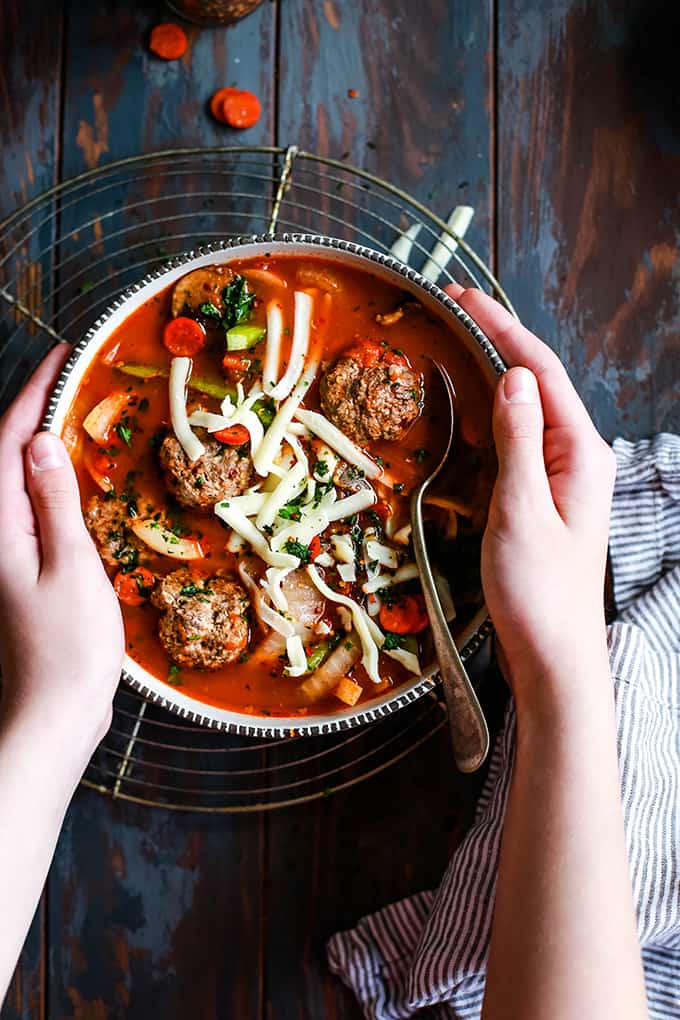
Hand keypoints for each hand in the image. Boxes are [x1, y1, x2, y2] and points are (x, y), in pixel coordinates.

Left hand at [0, 346, 122, 763]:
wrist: (53, 717)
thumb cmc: (67, 649)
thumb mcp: (70, 567)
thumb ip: (55, 503)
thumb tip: (41, 441)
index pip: (6, 443)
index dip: (33, 394)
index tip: (63, 355)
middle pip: (6, 457)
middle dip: (35, 409)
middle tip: (75, 376)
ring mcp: (8, 555)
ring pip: (20, 482)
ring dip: (44, 443)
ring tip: (81, 412)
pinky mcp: (25, 572)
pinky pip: (34, 509)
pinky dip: (54, 482)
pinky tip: (82, 479)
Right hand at [445, 286, 615, 710]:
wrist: (553, 657)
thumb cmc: (538, 592)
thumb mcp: (522, 511)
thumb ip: (520, 440)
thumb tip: (512, 376)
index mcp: (582, 452)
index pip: (541, 372)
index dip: (501, 328)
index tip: (461, 296)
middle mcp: (577, 456)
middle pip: (536, 382)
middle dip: (494, 341)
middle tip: (446, 310)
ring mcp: (561, 477)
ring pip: (524, 409)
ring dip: (489, 374)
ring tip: (449, 346)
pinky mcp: (542, 497)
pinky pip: (516, 440)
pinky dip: (487, 416)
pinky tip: (463, 412)